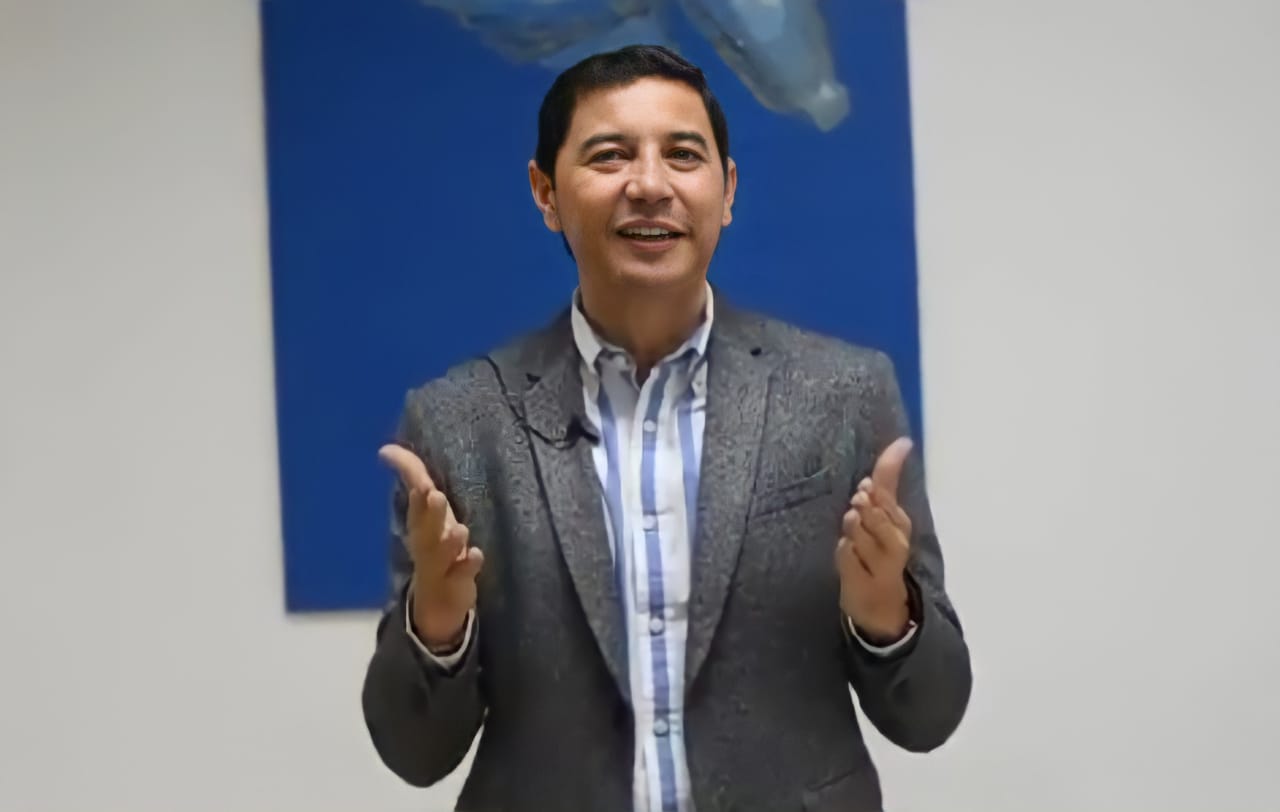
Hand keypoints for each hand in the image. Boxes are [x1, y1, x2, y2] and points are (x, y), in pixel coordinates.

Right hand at [378, 444, 483, 647]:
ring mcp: (442, 566)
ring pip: (442, 553)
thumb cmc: (436, 545)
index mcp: (419, 526)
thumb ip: (411, 476)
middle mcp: (427, 545)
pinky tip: (477, 554)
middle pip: (426, 530)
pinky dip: (470, 565)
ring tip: (460, 530)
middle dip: (430, 513)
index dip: (415, 494)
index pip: (415, 507)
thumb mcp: (427, 513)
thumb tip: (386, 448)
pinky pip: (464, 574)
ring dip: (450, 542)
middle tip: (435, 495)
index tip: (416, 477)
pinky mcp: (459, 583)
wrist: (437, 604)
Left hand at [836, 437, 913, 641]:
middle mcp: (897, 537)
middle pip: (876, 507)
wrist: (879, 606)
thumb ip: (877, 495)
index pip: (891, 485)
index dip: (892, 462)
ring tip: (854, 539)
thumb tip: (880, 467)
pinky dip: (844, 555)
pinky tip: (852, 561)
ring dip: (851, 531)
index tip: (903, 443)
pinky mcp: (870, 577)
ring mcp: (886, 559)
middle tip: (860, 503)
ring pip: (858, 529)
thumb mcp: (873, 524)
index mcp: (898, 519)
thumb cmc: (873, 558)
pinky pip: (846, 555)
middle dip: (865, 504)